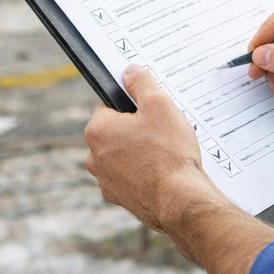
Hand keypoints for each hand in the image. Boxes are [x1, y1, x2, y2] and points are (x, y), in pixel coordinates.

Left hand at [84, 65, 222, 231]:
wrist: (180, 201)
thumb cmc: (169, 153)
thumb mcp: (159, 104)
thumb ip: (141, 83)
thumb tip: (129, 71)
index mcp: (97, 130)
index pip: (109, 105)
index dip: (132, 104)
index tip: (149, 110)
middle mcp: (94, 157)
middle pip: (115, 131)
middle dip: (136, 129)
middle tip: (162, 131)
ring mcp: (105, 180)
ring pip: (122, 154)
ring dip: (138, 151)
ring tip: (165, 154)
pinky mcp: (119, 198)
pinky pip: (129, 176)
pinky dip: (142, 173)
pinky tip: (162, 173)